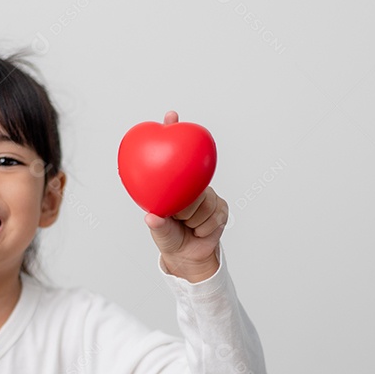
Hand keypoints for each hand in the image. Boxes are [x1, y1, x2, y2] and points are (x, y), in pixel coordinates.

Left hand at [144, 111, 227, 282]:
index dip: (173, 131)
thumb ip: (158, 226)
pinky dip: (205, 227)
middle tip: (179, 219)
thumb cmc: (170, 239)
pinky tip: (200, 230)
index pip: (174, 154)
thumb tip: (152, 217)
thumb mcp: (160, 232)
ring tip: (189, 226)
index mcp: (176, 185)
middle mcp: (193, 186)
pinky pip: (215, 215)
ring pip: (205, 202)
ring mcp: (209, 195)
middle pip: (194, 187)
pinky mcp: (222, 207)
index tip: (172, 116)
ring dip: (195, 220)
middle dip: (186, 207)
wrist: (190, 257)